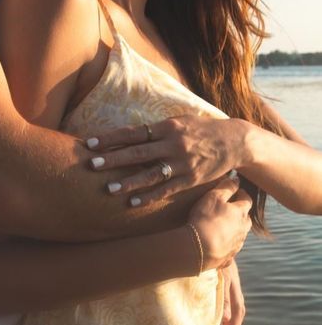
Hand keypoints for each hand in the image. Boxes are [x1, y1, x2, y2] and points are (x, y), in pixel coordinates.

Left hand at [87, 115, 249, 206]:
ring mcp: (182, 163)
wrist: (234, 141)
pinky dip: (149, 196)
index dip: (110, 138)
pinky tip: (133, 203)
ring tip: (108, 189)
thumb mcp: (180, 122)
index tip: (90, 143)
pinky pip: (166, 189)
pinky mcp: (190, 179)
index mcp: (167, 126)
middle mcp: (173, 144)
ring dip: (128, 182)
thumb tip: (129, 133)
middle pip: (137, 152)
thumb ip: (156, 129)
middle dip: (112, 159)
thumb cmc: (201, 130)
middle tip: (91, 164)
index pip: (133, 132)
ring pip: (150, 173)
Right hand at [187, 176, 252, 271]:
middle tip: (229, 210)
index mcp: (241, 212)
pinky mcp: (228, 258)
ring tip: (221, 228)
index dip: (241, 194)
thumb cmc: (205, 219)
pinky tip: (218, 248)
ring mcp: (236, 245)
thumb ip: (227, 186)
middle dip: (240, 213)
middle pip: (246, 219)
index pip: (247, 200)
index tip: (235, 191)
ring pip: (239, 235)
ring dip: (233, 231)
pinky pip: (229, 252)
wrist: (199, 250)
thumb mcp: (214, 196)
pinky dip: (226, 248)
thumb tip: (236, 180)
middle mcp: (243, 229)